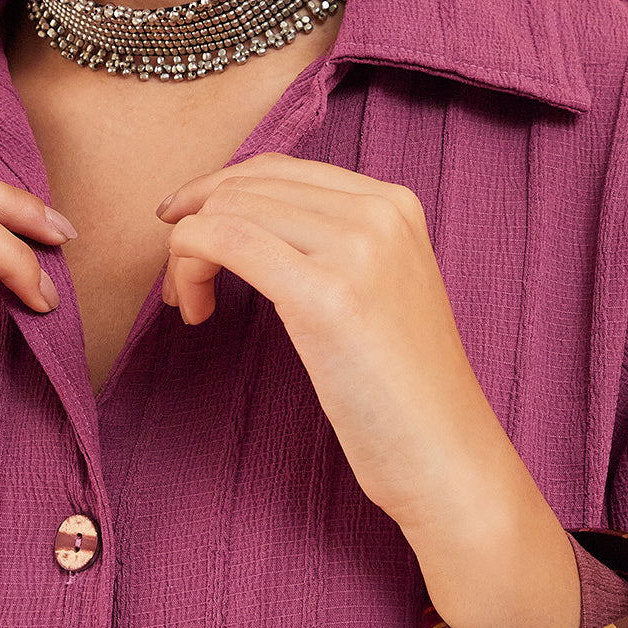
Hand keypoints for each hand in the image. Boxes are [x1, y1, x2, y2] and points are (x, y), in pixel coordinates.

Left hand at [157, 154, 579, 627]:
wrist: (448, 458)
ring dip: (185, 254)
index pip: (276, 169)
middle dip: (192, 225)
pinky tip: (195, 312)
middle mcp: (378, 212)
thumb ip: (331, 248)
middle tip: (179, 285)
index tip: (185, 235)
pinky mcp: (327, 296)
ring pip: (226, 209)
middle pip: (245, 184)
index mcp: (393, 204)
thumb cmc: (404, 394)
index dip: (214, 196)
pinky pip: (225, 242)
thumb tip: (243, 225)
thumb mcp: (378, 294)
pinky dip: (188, 268)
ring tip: (187, 303)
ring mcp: (357, 249)